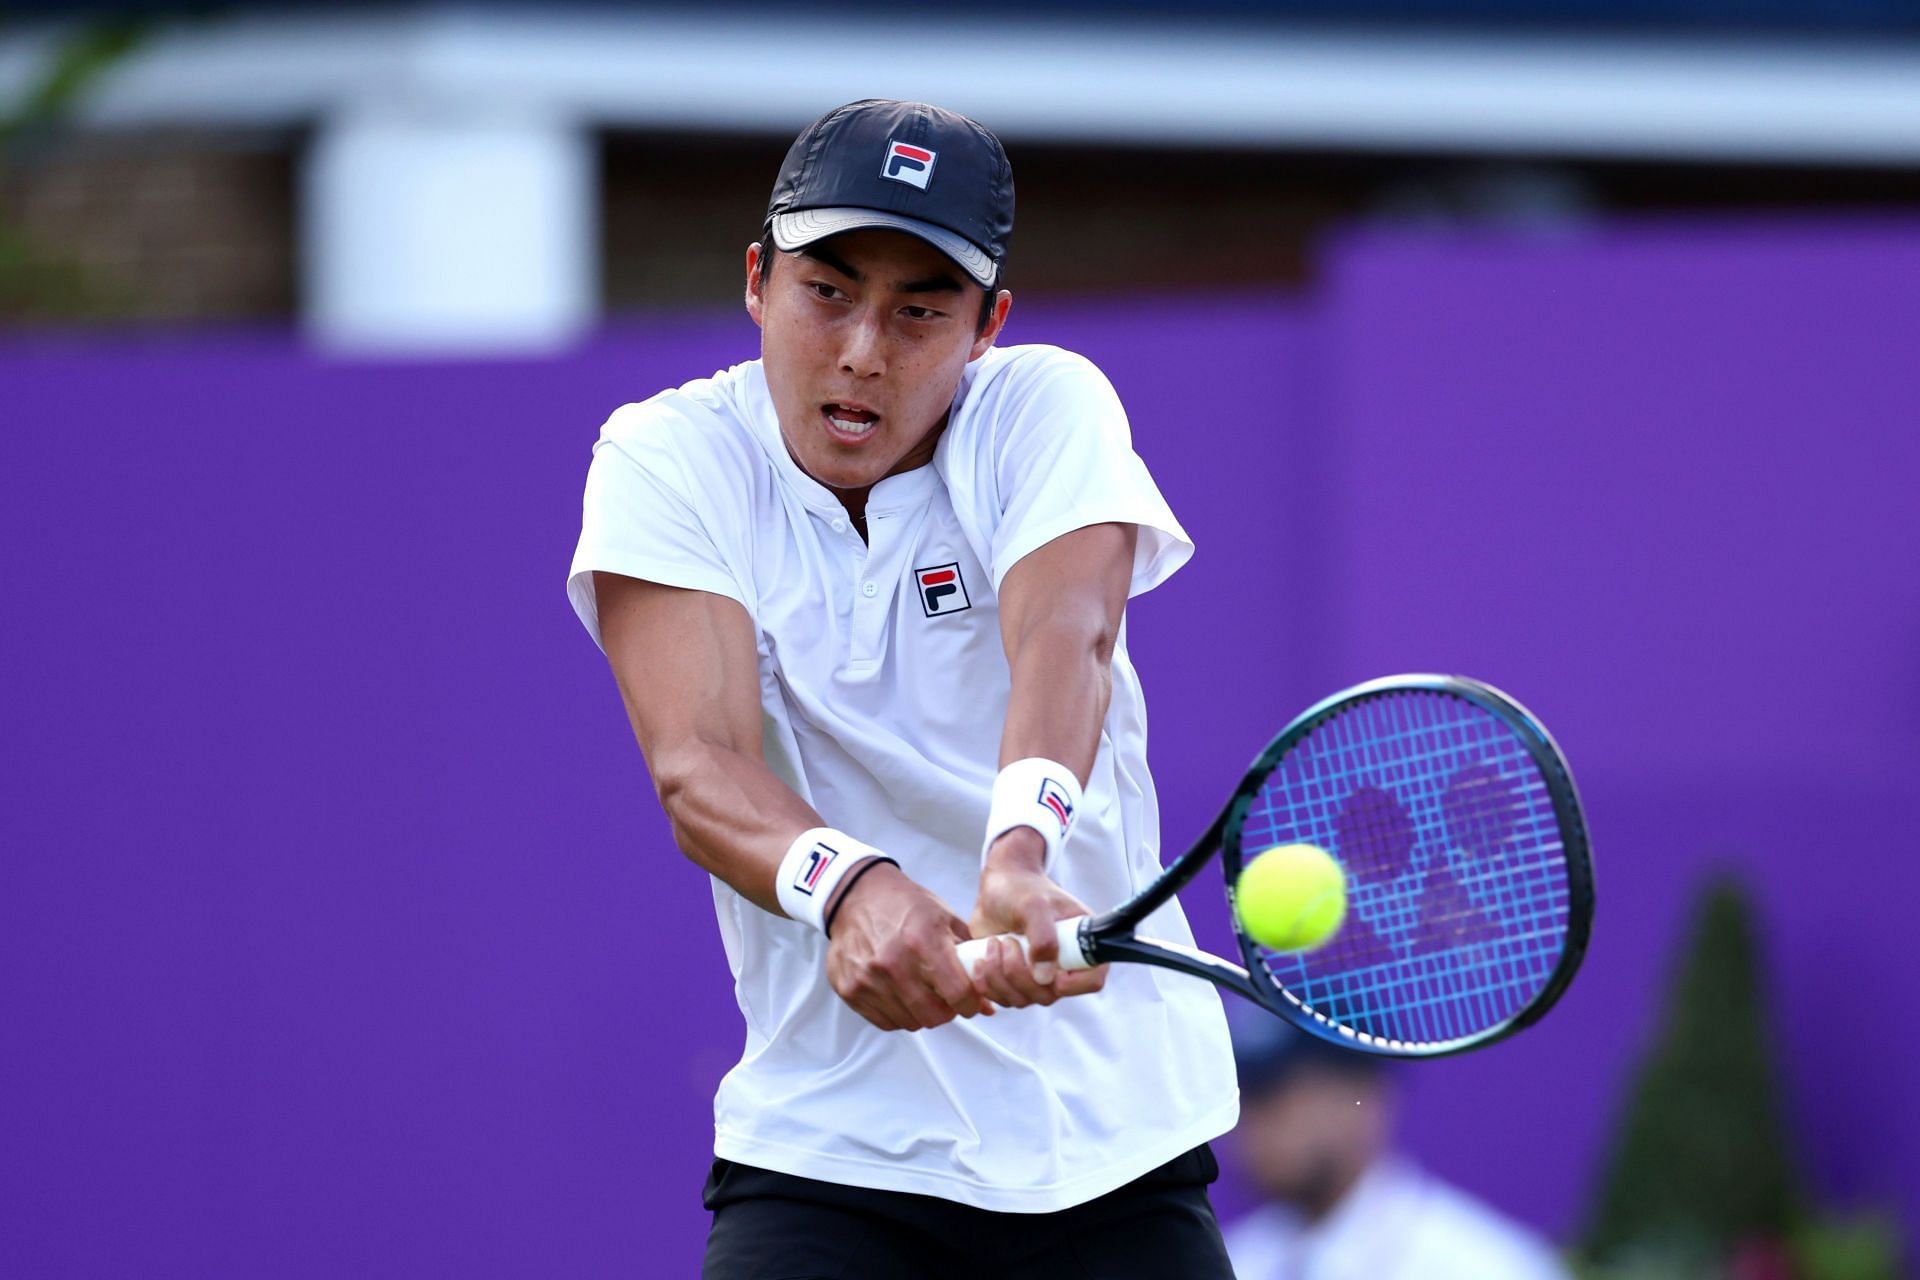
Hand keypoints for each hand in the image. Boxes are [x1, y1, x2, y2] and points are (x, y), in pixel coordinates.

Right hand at [825, 860, 993, 1031]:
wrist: (855, 896)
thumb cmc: (905, 905)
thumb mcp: (944, 918)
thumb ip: (969, 958)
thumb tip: (988, 1005)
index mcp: (923, 940)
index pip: (958, 994)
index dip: (971, 1003)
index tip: (971, 1000)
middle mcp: (894, 962)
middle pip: (934, 1016)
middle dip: (947, 1011)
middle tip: (945, 997)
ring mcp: (869, 979)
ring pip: (910, 1022)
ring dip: (921, 1012)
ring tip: (920, 991)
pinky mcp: (850, 989)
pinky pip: (885, 1021)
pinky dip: (898, 1013)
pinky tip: (899, 992)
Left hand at [968, 828, 1108, 1008]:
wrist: (999, 888)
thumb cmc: (1022, 890)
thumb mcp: (1034, 906)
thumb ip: (1043, 937)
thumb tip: (1044, 977)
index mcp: (1081, 945)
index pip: (1092, 980)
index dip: (1074, 984)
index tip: (1050, 970)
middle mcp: (1062, 966)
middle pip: (1049, 995)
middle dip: (1020, 973)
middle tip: (1008, 941)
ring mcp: (1038, 977)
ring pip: (1023, 1000)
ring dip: (1000, 976)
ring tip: (993, 944)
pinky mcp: (1014, 981)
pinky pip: (1003, 999)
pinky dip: (987, 983)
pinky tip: (981, 960)